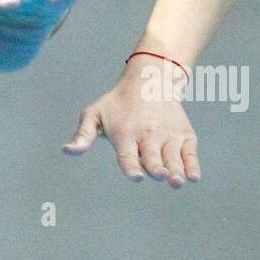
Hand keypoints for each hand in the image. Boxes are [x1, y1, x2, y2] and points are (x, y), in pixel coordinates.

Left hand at [62, 60, 199, 186]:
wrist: (150, 79)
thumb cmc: (118, 103)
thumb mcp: (95, 113)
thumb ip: (83, 135)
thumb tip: (66, 151)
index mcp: (125, 133)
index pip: (128, 154)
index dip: (131, 165)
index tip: (135, 175)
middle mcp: (147, 135)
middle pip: (152, 157)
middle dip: (156, 168)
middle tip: (160, 175)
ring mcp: (168, 135)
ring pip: (172, 157)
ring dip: (175, 170)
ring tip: (176, 180)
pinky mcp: (184, 135)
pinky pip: (190, 152)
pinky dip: (192, 164)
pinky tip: (193, 175)